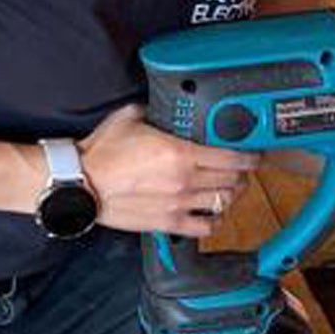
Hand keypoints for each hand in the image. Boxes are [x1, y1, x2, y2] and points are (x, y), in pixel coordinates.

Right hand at [77, 105, 260, 236]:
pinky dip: (214, 220)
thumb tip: (161, 105)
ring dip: (232, 195)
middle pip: (233, 181)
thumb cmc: (101, 153)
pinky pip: (204, 227)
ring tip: (230, 188)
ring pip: (223, 204)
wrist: (80, 184)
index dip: (250, 157)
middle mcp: (185, 181)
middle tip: (242, 169)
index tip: (254, 154)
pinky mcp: (167, 223)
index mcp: (181, 153)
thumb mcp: (131, 117)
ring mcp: (178, 205)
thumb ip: (154, 110)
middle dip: (243, 175)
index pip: (233, 158)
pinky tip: (213, 212)